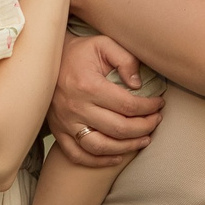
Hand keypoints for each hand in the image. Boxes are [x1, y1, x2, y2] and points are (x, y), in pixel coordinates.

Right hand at [48, 35, 161, 167]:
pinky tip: (117, 156)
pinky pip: (78, 155)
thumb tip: (137, 84)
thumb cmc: (79, 52)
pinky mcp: (58, 131)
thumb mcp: (103, 44)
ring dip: (127, 147)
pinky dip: (98, 161)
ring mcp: (65, 122)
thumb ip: (125, 59)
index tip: (159, 104)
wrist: (45, 59)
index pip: (128, 105)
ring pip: (101, 146)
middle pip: (119, 129)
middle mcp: (76, 107)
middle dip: (144, 127)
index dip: (149, 108)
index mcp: (89, 86)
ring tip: (143, 140)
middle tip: (156, 121)